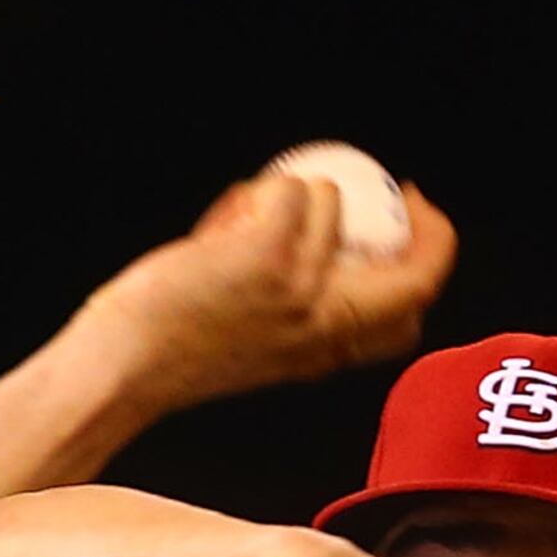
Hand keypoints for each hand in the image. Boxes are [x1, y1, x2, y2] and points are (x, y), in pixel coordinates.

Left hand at [71, 172, 456, 424]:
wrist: (125, 367)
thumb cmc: (174, 353)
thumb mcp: (260, 341)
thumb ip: (300, 308)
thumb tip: (329, 247)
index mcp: (326, 352)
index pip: (409, 316)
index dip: (428, 265)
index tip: (410, 227)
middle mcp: (325, 327)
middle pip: (417, 275)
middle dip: (430, 225)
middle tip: (399, 190)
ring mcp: (301, 292)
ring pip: (332, 201)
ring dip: (295, 190)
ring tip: (246, 217)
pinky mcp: (269, 258)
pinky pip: (291, 190)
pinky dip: (261, 189)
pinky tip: (224, 219)